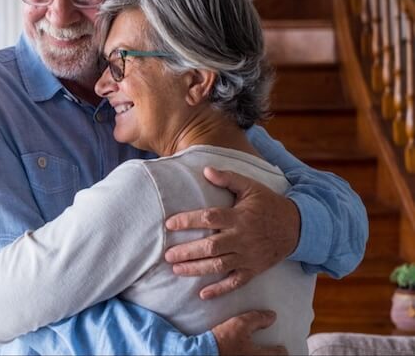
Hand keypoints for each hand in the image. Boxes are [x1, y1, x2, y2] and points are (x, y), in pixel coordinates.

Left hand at [164, 167, 300, 298]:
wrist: (297, 227)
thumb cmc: (269, 204)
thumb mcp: (250, 187)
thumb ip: (228, 178)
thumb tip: (205, 170)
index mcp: (239, 217)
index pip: (209, 218)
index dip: (188, 221)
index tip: (169, 224)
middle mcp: (242, 238)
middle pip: (211, 246)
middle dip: (187, 251)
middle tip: (167, 254)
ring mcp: (248, 256)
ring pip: (219, 266)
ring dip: (196, 269)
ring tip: (176, 270)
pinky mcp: (254, 269)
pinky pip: (236, 282)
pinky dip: (220, 290)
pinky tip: (203, 294)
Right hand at [212, 310, 286, 354]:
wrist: (204, 350)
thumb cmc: (223, 340)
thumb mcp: (240, 324)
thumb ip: (257, 319)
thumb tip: (271, 316)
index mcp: (259, 355)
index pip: (279, 354)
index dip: (281, 349)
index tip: (282, 346)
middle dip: (272, 353)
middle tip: (272, 348)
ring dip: (260, 353)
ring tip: (255, 348)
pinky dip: (248, 353)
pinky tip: (243, 349)